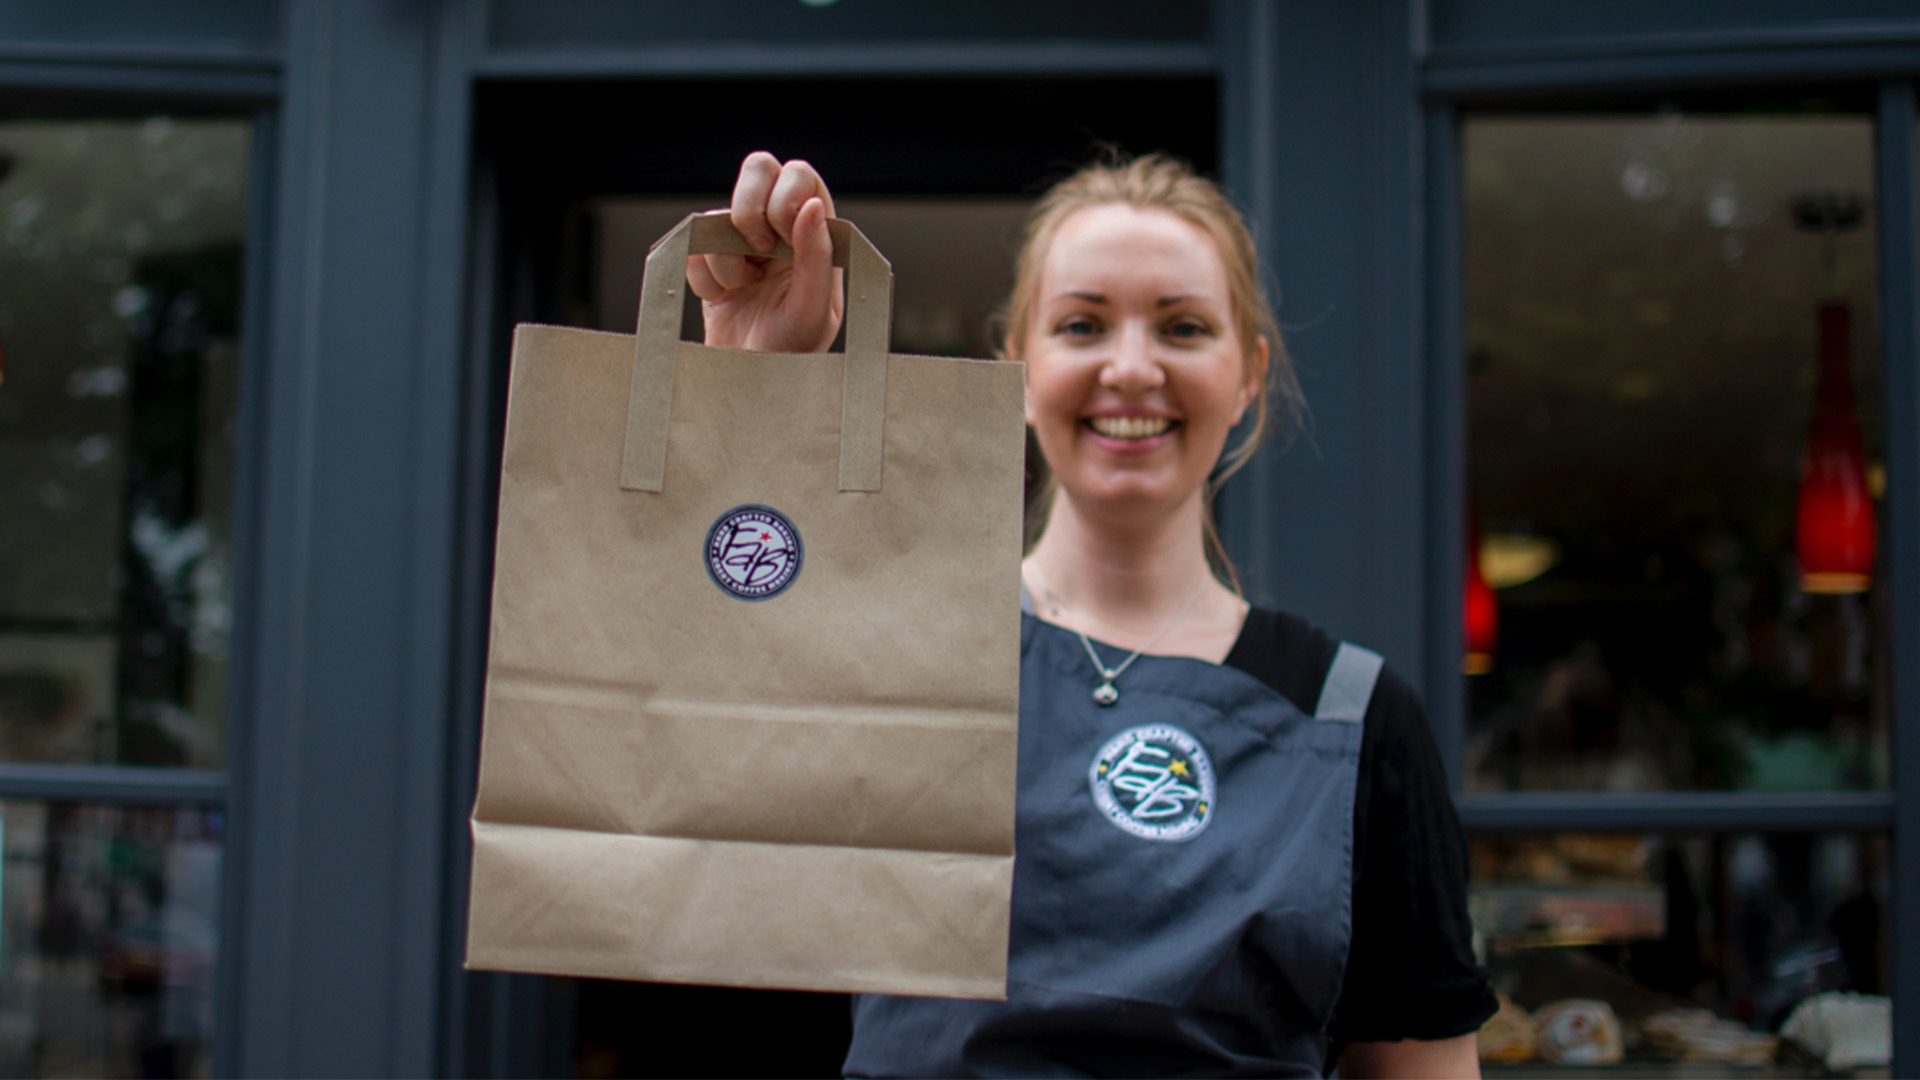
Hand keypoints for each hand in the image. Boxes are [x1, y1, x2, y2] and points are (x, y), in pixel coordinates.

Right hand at [687, 152, 842, 352]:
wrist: (748, 389)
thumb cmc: (792, 355)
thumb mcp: (812, 310)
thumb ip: (817, 257)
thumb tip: (811, 205)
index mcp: (817, 235)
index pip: (801, 177)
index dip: (785, 196)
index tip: (781, 237)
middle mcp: (782, 232)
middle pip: (759, 170)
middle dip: (748, 208)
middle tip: (758, 251)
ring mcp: (743, 244)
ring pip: (720, 215)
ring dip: (727, 259)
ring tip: (743, 290)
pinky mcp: (710, 262)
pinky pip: (693, 245)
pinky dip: (703, 277)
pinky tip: (723, 300)